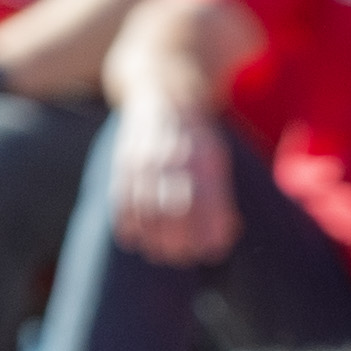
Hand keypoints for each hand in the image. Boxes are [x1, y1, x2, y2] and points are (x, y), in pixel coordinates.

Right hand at [109, 97, 243, 264]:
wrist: (162, 92)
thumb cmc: (197, 140)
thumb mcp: (218, 160)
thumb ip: (221, 197)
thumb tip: (228, 233)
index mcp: (205, 156)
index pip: (207, 202)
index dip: (207, 231)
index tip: (208, 254)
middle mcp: (176, 156)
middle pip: (175, 206)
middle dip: (177, 238)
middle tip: (179, 258)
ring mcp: (147, 156)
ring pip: (146, 204)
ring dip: (150, 235)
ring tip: (157, 254)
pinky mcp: (125, 158)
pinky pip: (122, 195)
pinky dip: (126, 221)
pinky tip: (132, 239)